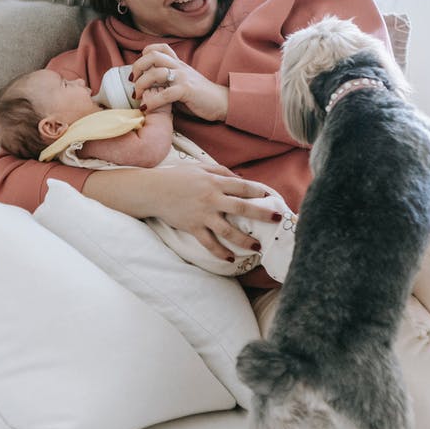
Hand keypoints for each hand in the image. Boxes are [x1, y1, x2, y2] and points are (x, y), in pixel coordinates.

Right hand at [83, 164, 281, 260]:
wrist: (152, 190)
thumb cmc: (176, 177)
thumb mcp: (199, 168)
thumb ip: (220, 172)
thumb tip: (239, 179)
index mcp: (215, 182)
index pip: (243, 187)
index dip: (259, 192)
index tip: (271, 197)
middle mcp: (212, 199)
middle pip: (243, 208)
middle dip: (262, 214)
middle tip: (277, 219)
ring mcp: (203, 215)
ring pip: (229, 231)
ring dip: (245, 240)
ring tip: (257, 247)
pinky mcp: (193, 227)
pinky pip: (210, 243)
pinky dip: (221, 253)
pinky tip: (231, 260)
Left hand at [130, 43, 228, 120]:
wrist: (221, 102)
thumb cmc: (199, 96)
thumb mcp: (182, 82)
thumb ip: (167, 80)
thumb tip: (146, 86)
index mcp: (178, 63)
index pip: (159, 48)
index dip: (145, 54)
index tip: (138, 70)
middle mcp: (179, 67)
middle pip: (152, 56)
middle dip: (137, 68)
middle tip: (133, 82)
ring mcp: (183, 77)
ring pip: (155, 73)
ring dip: (141, 85)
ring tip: (138, 96)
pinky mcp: (186, 90)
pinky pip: (164, 94)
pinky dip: (151, 102)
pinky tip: (146, 108)